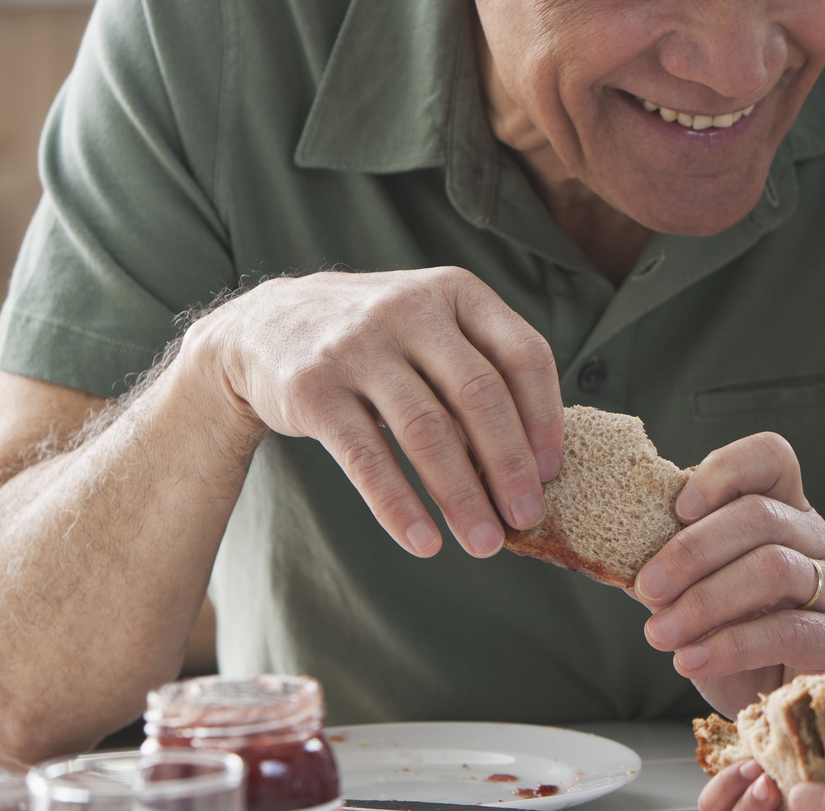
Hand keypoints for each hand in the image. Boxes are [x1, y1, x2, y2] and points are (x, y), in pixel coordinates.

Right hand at [185, 268, 563, 557]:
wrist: (263, 327)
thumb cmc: (379, 340)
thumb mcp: (434, 327)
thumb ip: (483, 371)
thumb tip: (535, 463)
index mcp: (456, 292)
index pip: (524, 353)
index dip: (544, 417)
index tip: (552, 471)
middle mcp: (410, 310)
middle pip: (480, 396)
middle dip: (510, 466)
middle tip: (528, 518)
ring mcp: (358, 347)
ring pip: (426, 432)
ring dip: (460, 496)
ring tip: (483, 542)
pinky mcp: (313, 389)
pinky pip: (366, 458)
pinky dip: (398, 506)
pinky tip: (423, 542)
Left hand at [632, 432, 824, 759]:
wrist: (820, 710)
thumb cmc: (761, 650)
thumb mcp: (718, 603)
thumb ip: (682, 577)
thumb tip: (622, 565)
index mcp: (790, 517)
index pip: (772, 458)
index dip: (725, 470)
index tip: (679, 507)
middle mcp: (822, 542)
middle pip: (760, 515)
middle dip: (691, 551)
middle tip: (646, 589)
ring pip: (772, 568)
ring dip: (703, 601)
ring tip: (661, 635)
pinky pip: (786, 631)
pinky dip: (729, 645)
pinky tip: (693, 662)